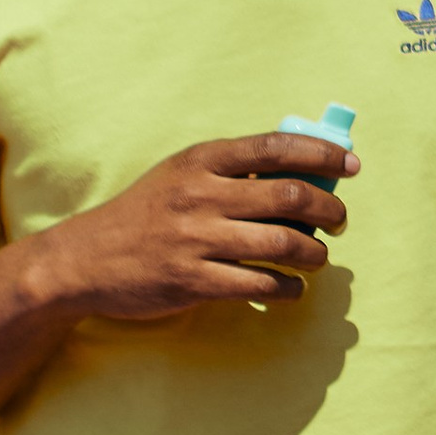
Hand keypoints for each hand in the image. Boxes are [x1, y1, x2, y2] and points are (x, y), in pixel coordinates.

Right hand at [33, 131, 357, 321]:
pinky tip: (291, 288)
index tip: (352, 165)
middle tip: (339, 222)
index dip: (323, 154)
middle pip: (291, 196)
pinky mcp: (192, 281)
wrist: (83, 260)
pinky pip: (261, 285)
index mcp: (201, 160)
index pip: (276, 146)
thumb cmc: (146, 213)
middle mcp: (201, 195)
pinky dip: (288, 288)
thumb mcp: (181, 176)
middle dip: (330, 210)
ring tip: (317, 257)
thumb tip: (306, 171)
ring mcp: (196, 239)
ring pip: (284, 244)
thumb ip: (234, 170)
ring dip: (315, 254)